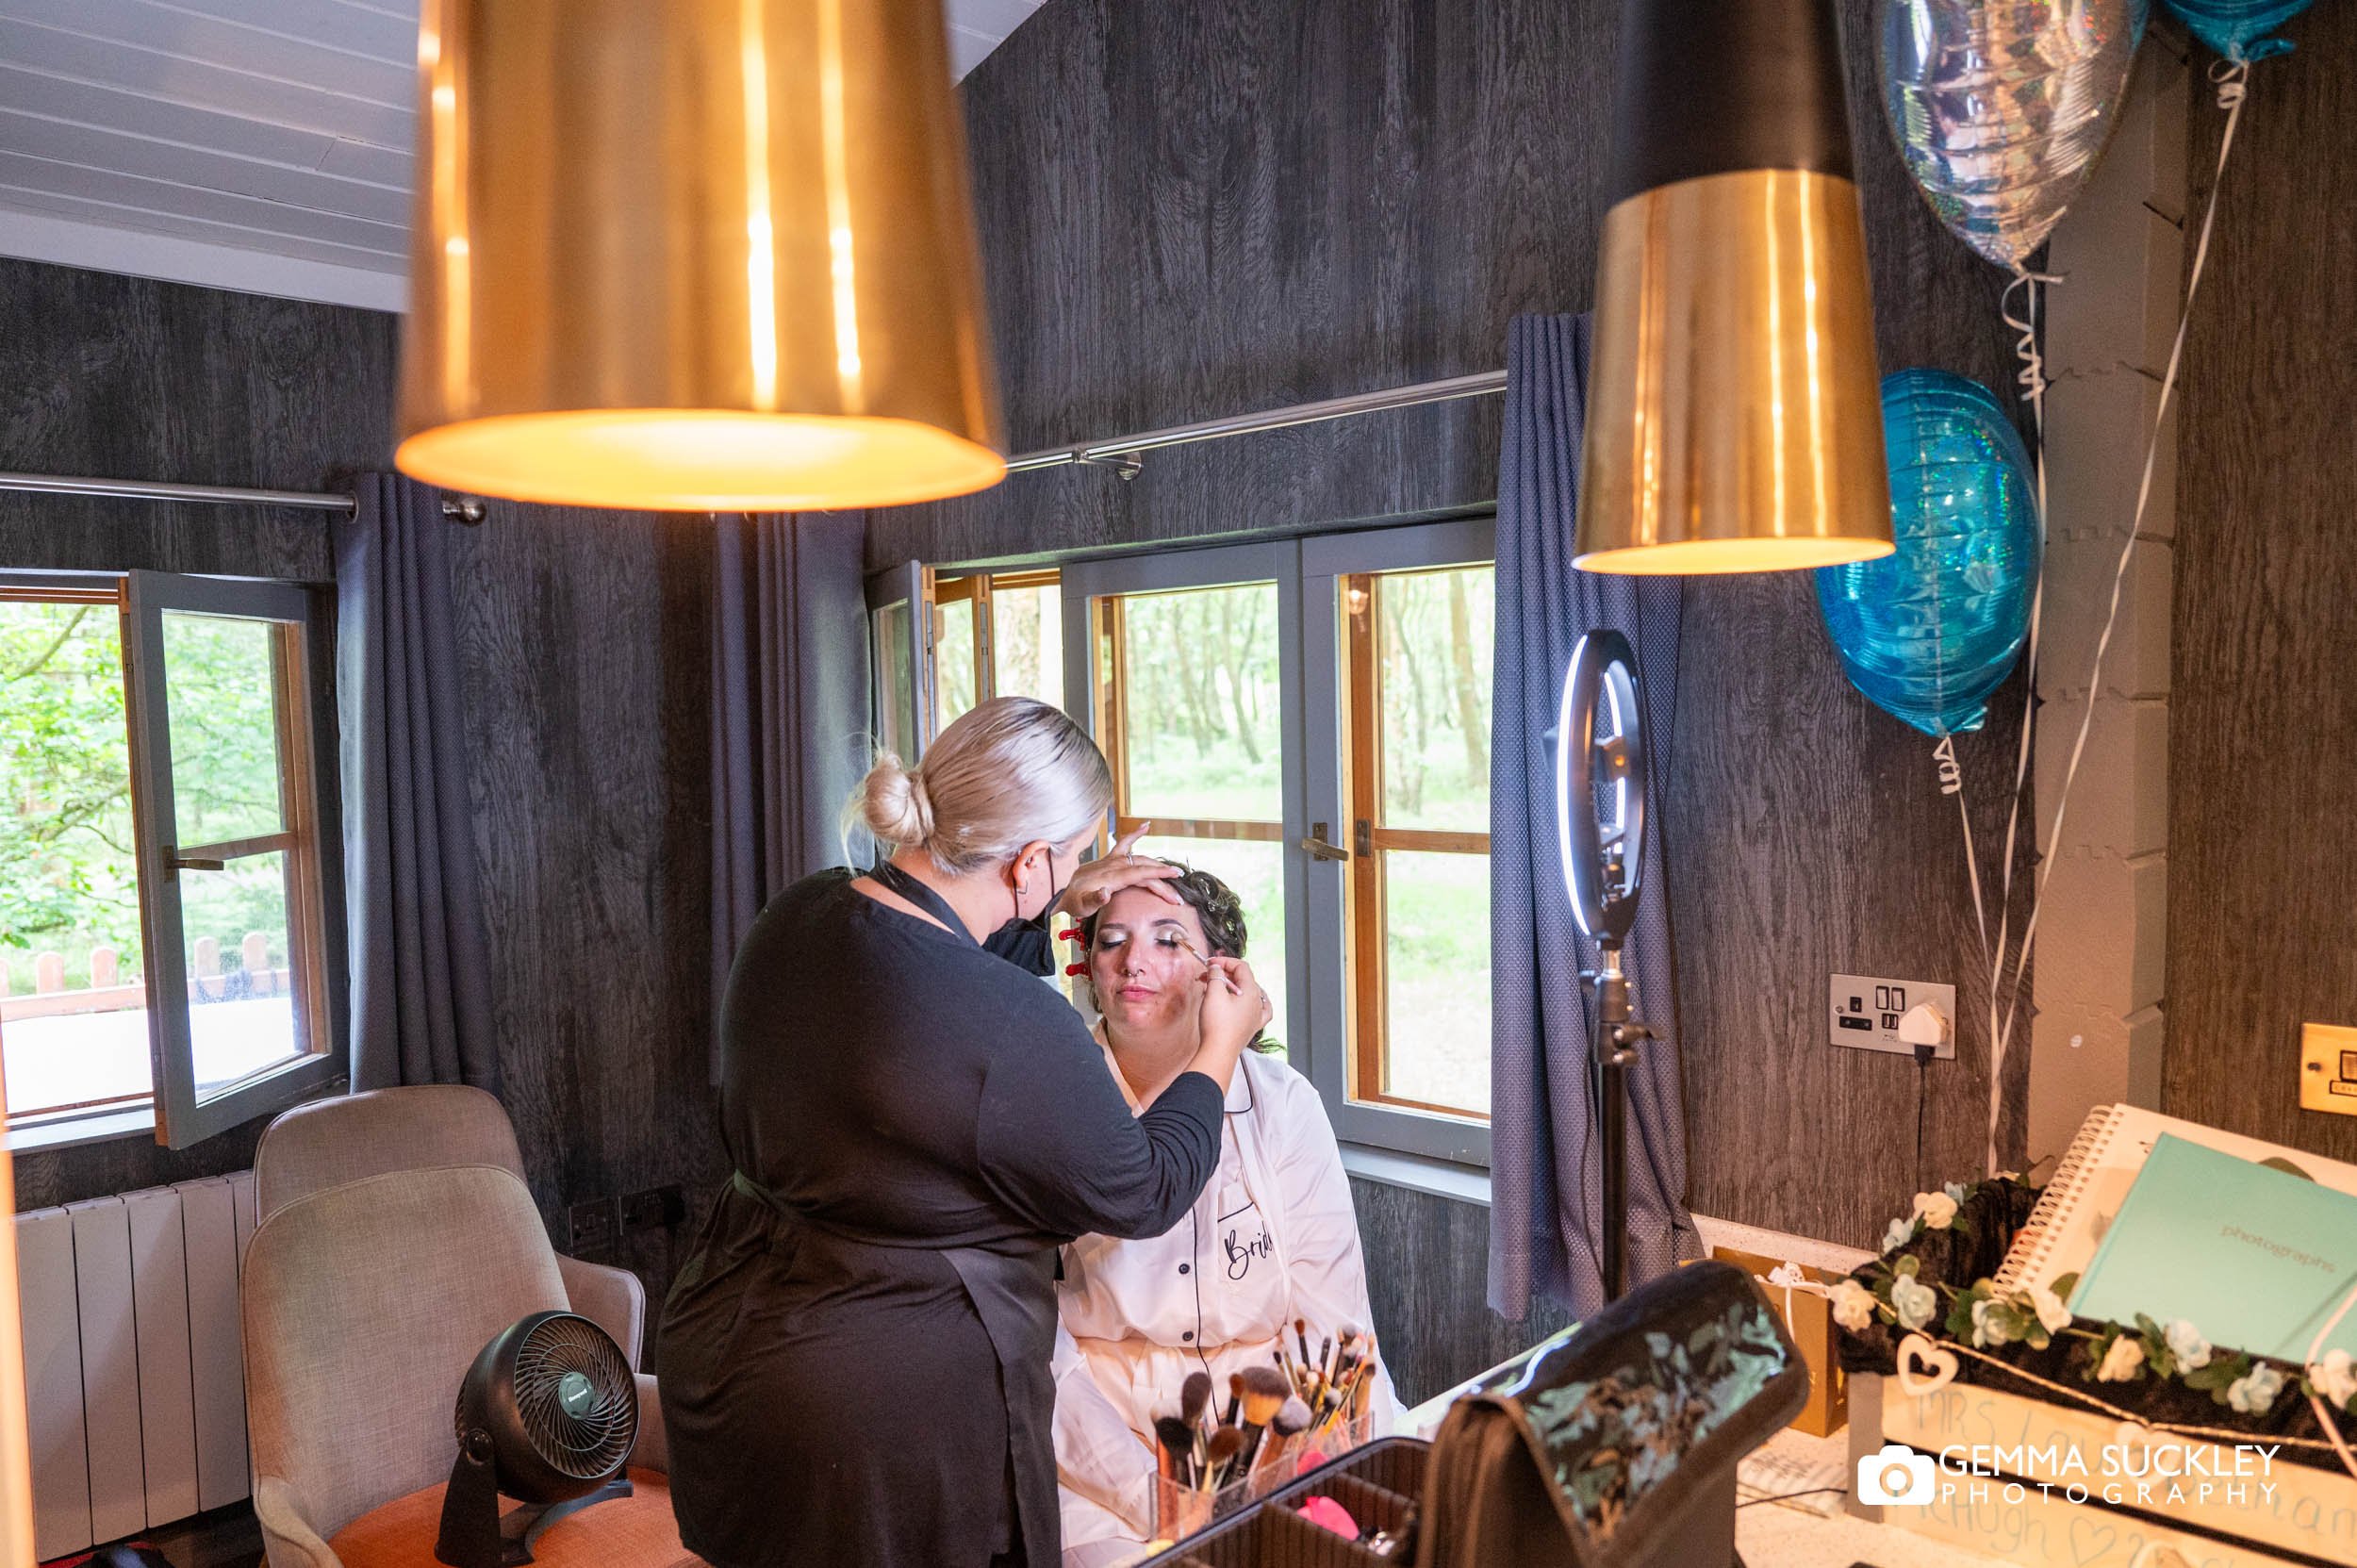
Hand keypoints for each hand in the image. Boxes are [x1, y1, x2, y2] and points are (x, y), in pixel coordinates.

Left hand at [1049, 823, 1181, 921]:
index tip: (1175, 875)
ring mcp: (1112, 861)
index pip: (1140, 873)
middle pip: (1145, 869)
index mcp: (1111, 876)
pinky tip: (1146, 825)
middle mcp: (1114, 865)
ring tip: (1174, 874)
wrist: (1063, 895)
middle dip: (1163, 879)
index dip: (1158, 873)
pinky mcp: (1110, 860)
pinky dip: (1135, 835)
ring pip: (1140, 860)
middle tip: (1178, 896)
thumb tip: (1105, 893)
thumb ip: (1095, 900)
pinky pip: (1125, 844)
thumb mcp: (1082, 906)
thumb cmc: (1075, 903)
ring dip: (1157, 866)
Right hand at [1195, 955, 1265, 1051]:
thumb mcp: (1213, 992)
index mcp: (1251, 991)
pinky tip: (1248, 1002)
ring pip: (1248, 992)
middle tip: (1207, 976)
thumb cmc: (1217, 1024)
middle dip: (1224, 973)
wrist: (1218, 1051)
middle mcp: (1257, 1002)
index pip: (1241, 966)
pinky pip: (1259, 1010)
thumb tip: (1216, 967)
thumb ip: (1215, 974)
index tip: (1209, 964)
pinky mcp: (1251, 1027)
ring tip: (1216, 989)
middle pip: (1244, 978)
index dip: (1224, 961)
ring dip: (1231, 986)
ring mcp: (1256, 1015)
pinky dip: (1251, 1002)